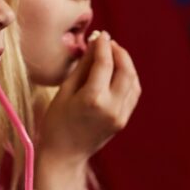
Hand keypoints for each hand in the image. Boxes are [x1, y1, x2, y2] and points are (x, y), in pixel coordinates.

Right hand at [37, 32, 140, 166]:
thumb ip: (83, 67)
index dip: (104, 45)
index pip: (105, 63)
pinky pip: (132, 93)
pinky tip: (118, 72)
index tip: (101, 34)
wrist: (64, 155)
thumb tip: (95, 45)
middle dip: (119, 52)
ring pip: (133, 81)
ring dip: (126, 64)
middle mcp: (111, 107)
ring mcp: (120, 115)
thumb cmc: (56, 123)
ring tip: (113, 55)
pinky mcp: (123, 120)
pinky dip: (128, 78)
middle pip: (125, 70)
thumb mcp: (64, 91)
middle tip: (109, 42)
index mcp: (93, 99)